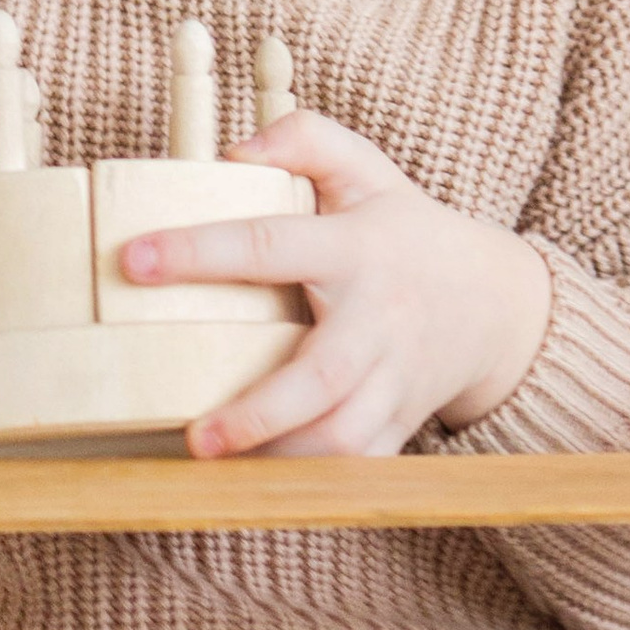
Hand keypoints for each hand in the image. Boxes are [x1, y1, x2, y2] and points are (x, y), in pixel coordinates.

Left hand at [120, 113, 552, 457]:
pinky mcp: (399, 425)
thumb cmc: (407, 233)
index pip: (271, 245)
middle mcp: (378, 321)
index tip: (132, 261)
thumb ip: (304, 140)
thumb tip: (232, 152)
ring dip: (281, 460)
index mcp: (357, 250)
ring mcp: (394, 381)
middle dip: (259, 411)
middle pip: (323, 375)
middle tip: (195, 437)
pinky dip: (310, 485)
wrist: (497, 305)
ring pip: (343, 437)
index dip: (201, 251)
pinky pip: (356, 469)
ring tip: (215, 469)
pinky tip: (255, 489)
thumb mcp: (367, 170)